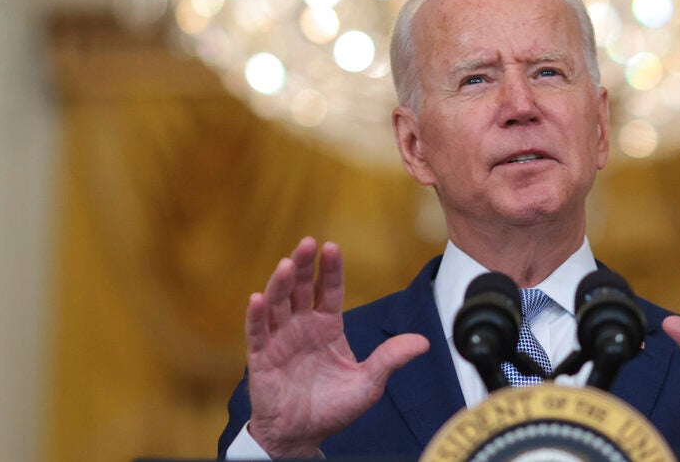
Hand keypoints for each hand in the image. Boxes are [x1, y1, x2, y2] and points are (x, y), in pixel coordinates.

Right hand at [244, 237, 428, 457]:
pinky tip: (257, 299)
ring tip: (285, 265)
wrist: (303, 436)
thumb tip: (423, 342)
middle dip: (302, 265)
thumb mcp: (369, 382)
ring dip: (279, 283)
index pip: (328, 289)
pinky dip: (256, 315)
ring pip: (277, 304)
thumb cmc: (333, 408)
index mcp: (327, 326)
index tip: (332, 247)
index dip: (329, 269)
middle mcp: (302, 326)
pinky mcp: (261, 358)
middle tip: (307, 243)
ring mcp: (280, 339)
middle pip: (300, 288)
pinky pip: (257, 333)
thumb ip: (390, 358)